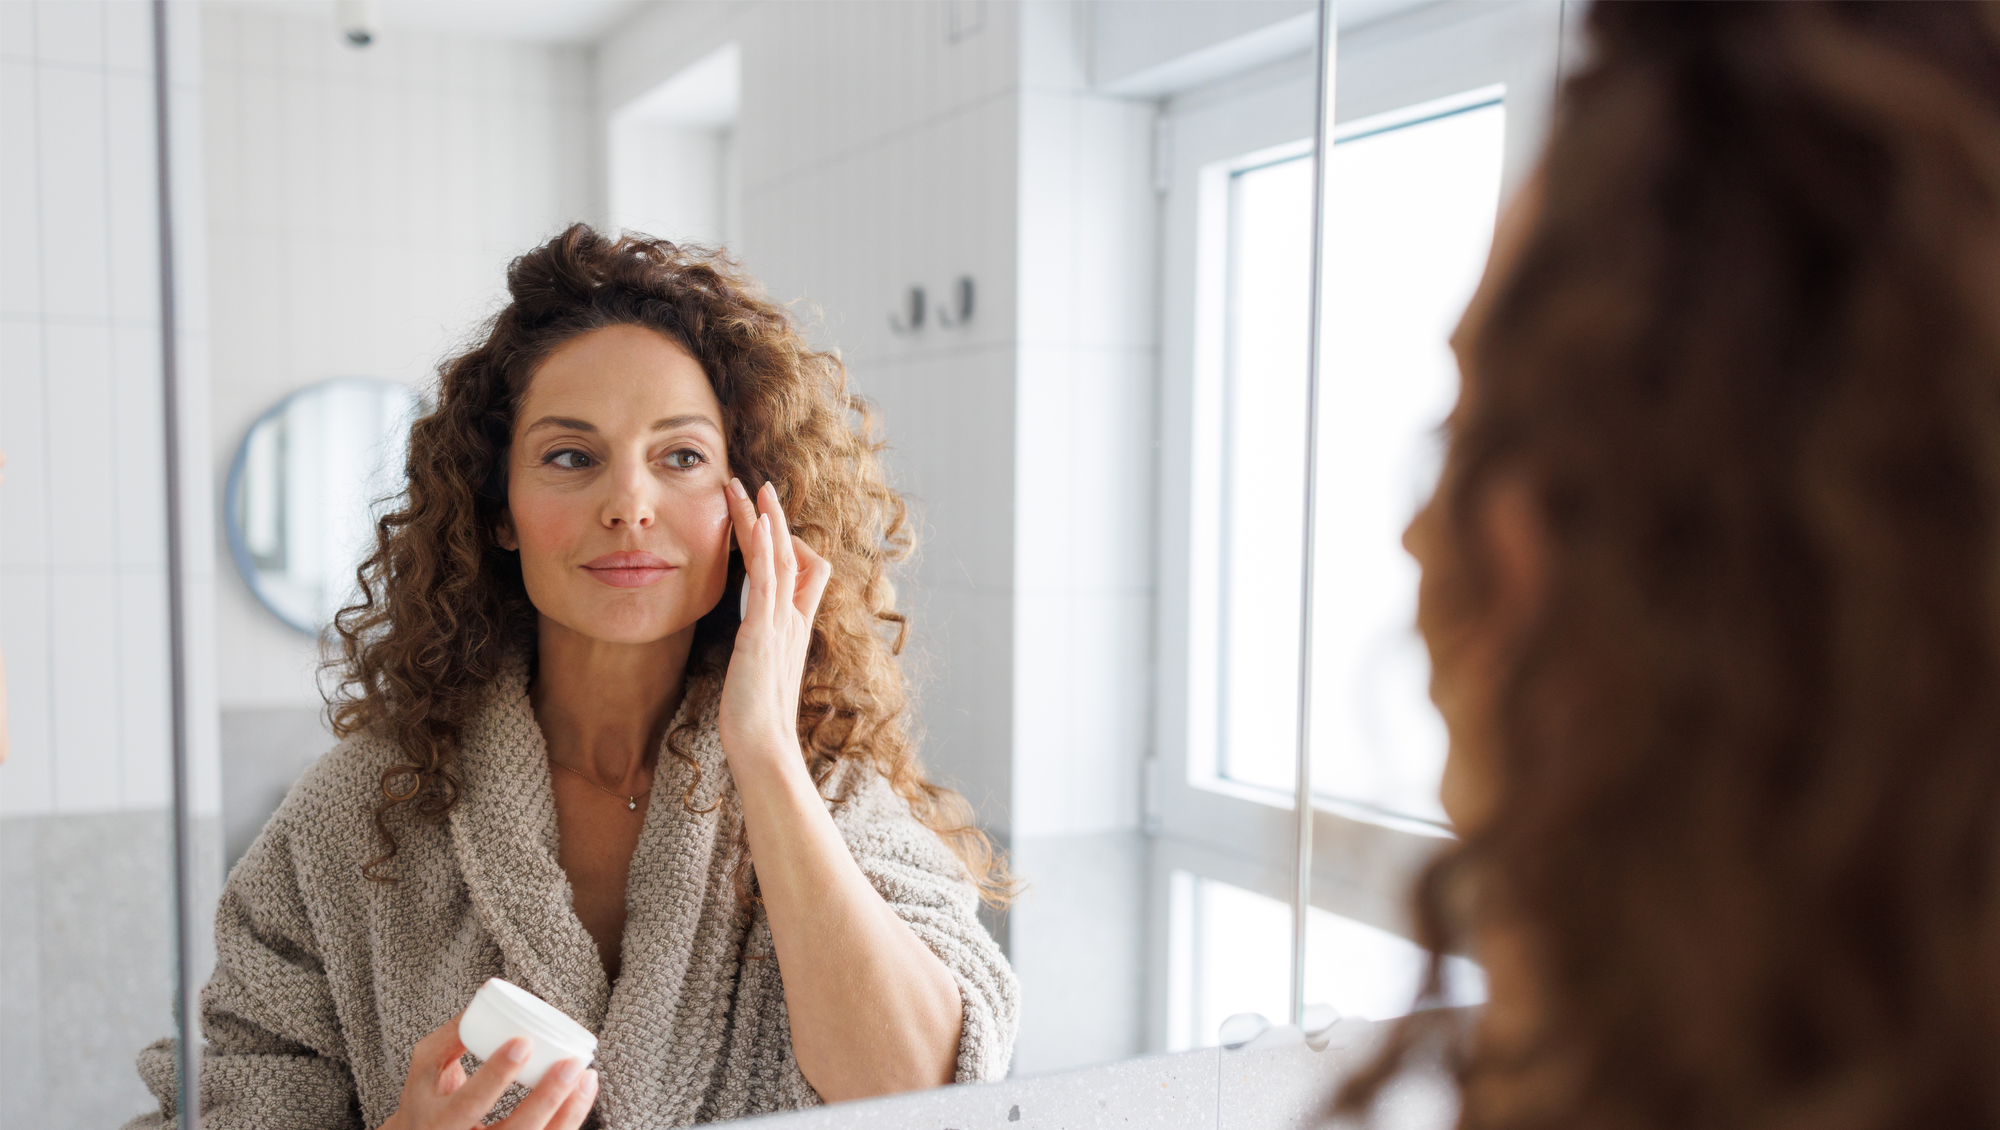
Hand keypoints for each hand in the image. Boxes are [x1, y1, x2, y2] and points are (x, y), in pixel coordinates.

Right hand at [379, 1013, 596, 1129]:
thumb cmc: (426, 1096)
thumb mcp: (426, 1066)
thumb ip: (451, 1036)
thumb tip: (484, 998)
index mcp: (437, 1122)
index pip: (469, 1104)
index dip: (496, 1076)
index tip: (523, 1042)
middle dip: (547, 1098)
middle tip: (571, 1063)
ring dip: (569, 1112)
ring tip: (587, 1076)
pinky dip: (569, 1119)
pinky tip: (583, 1092)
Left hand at [719, 479, 831, 766]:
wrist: (763, 748)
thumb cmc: (757, 721)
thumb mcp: (760, 676)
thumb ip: (760, 651)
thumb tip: (750, 643)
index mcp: (793, 629)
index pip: (802, 571)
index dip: (786, 542)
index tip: (763, 521)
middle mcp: (793, 620)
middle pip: (792, 554)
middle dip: (774, 517)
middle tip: (758, 485)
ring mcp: (781, 624)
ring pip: (781, 557)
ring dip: (766, 517)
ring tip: (750, 486)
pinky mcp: (764, 631)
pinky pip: (770, 579)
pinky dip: (766, 546)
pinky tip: (757, 521)